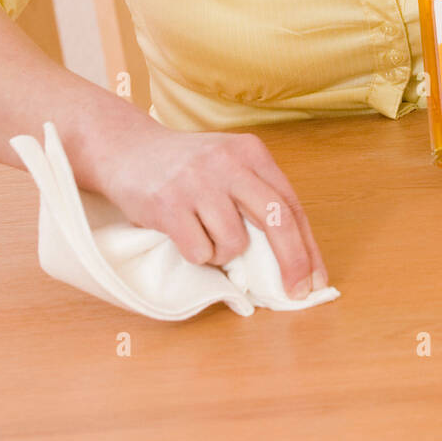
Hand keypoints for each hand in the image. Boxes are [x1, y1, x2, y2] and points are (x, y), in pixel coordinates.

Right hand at [86, 113, 327, 297]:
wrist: (126, 148)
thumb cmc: (185, 166)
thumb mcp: (228, 164)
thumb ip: (256, 196)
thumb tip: (291, 256)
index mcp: (250, 152)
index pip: (291, 204)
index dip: (308, 247)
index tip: (315, 279)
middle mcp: (228, 163)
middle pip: (276, 220)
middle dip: (293, 262)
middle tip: (297, 291)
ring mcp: (198, 182)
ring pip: (234, 243)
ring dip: (223, 254)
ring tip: (203, 232)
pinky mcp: (169, 204)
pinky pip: (200, 252)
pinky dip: (196, 254)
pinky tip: (182, 232)